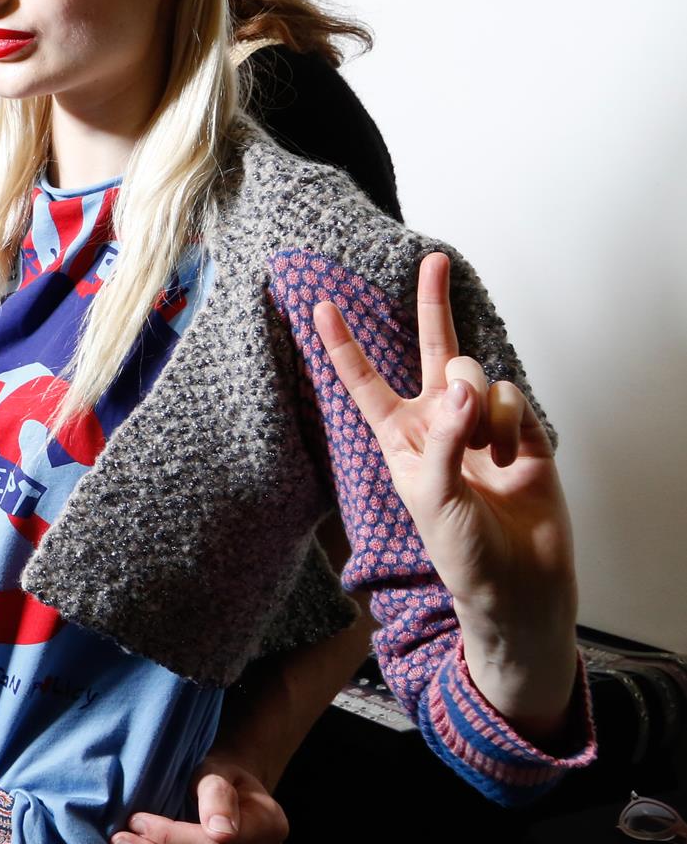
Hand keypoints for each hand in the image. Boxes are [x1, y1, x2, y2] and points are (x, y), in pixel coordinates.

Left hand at [312, 253, 578, 728]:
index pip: (365, 381)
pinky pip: (511, 398)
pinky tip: (511, 458)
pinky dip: (510, 425)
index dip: (343, 345)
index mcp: (399, 436)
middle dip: (434, 305)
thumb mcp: (431, 496)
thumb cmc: (459, 548)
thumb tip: (466, 388)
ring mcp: (482, 423)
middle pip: (433, 351)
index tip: (319, 305)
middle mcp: (438, 421)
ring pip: (474, 375)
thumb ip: (445, 438)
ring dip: (478, 409)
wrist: (517, 582)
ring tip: (484, 457)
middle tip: (434, 261)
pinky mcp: (524, 431)